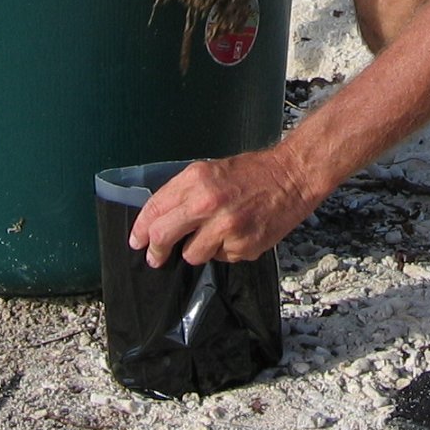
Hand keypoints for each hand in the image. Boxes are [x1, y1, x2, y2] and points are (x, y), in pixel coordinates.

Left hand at [130, 147, 321, 266]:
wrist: (292, 176)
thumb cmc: (253, 173)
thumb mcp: (211, 171)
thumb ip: (183, 193)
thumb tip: (158, 220)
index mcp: (196, 180)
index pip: (155, 209)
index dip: (142, 228)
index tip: (137, 240)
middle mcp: (208, 204)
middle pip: (164, 237)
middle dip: (156, 250)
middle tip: (156, 257)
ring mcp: (226, 228)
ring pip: (192, 255)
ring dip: (198, 249)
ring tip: (216, 233)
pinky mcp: (243, 246)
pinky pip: (221, 258)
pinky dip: (225, 250)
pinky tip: (238, 233)